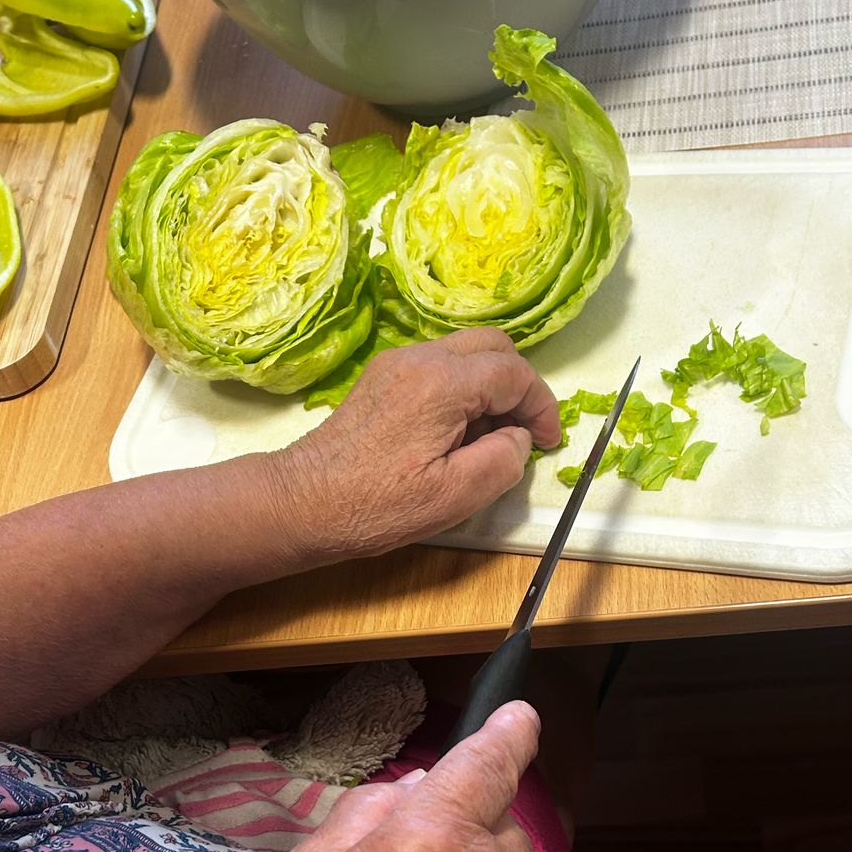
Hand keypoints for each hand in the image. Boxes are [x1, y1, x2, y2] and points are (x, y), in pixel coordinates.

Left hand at [272, 329, 561, 563]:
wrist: (303, 503)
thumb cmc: (376, 505)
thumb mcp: (455, 495)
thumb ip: (503, 460)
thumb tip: (516, 437)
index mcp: (442, 382)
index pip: (514, 372)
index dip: (541, 405)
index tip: (548, 442)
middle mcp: (420, 357)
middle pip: (492, 346)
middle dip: (519, 385)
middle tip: (523, 432)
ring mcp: (396, 363)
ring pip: (465, 352)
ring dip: (490, 386)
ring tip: (488, 438)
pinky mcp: (382, 378)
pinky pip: (439, 366)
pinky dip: (462, 389)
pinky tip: (455, 433)